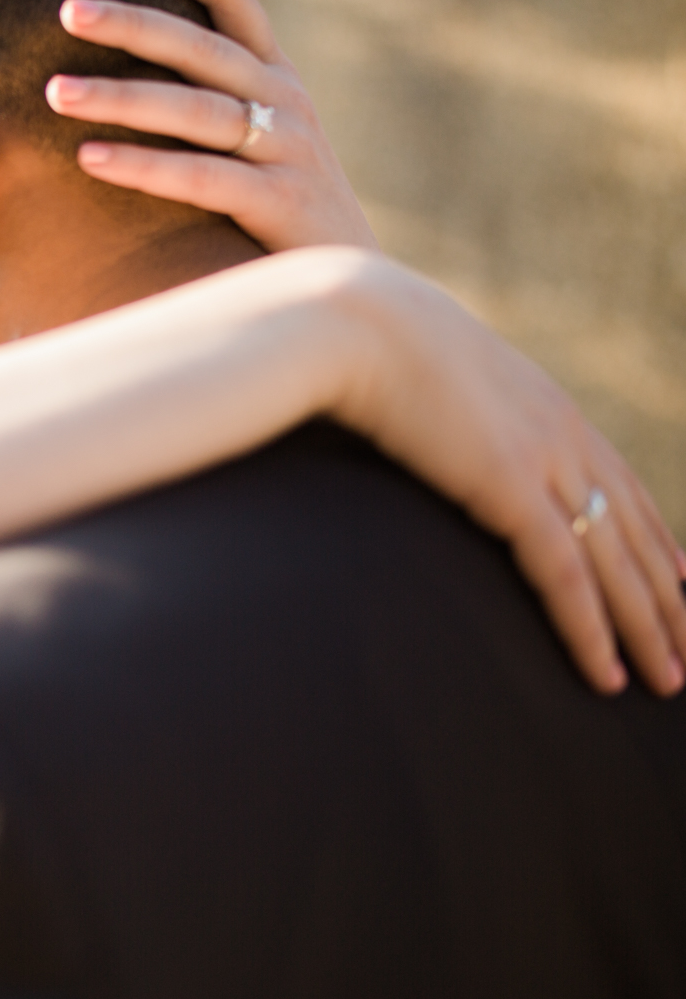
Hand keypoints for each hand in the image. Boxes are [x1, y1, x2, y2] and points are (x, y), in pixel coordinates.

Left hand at [45, 0, 377, 252]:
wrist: (353, 286)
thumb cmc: (281, 216)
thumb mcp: (254, 146)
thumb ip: (205, 109)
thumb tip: (124, 84)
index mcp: (275, 77)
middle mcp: (285, 102)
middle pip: (201, 47)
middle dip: (133, 23)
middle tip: (67, 10)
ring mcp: (287, 151)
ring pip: (196, 110)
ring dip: (122, 97)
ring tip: (55, 93)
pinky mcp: (281, 204)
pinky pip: (202, 177)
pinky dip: (144, 166)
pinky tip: (89, 158)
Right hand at [344, 262, 685, 695]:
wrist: (345, 318)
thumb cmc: (355, 337)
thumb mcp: (415, 367)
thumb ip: (432, 395)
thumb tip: (401, 407)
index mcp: (540, 402)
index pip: (617, 481)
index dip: (652, 533)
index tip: (680, 574)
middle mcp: (560, 432)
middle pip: (634, 528)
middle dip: (668, 594)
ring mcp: (542, 459)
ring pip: (618, 563)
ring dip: (650, 627)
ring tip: (669, 681)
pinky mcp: (511, 490)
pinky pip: (567, 577)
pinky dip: (592, 630)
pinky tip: (608, 675)